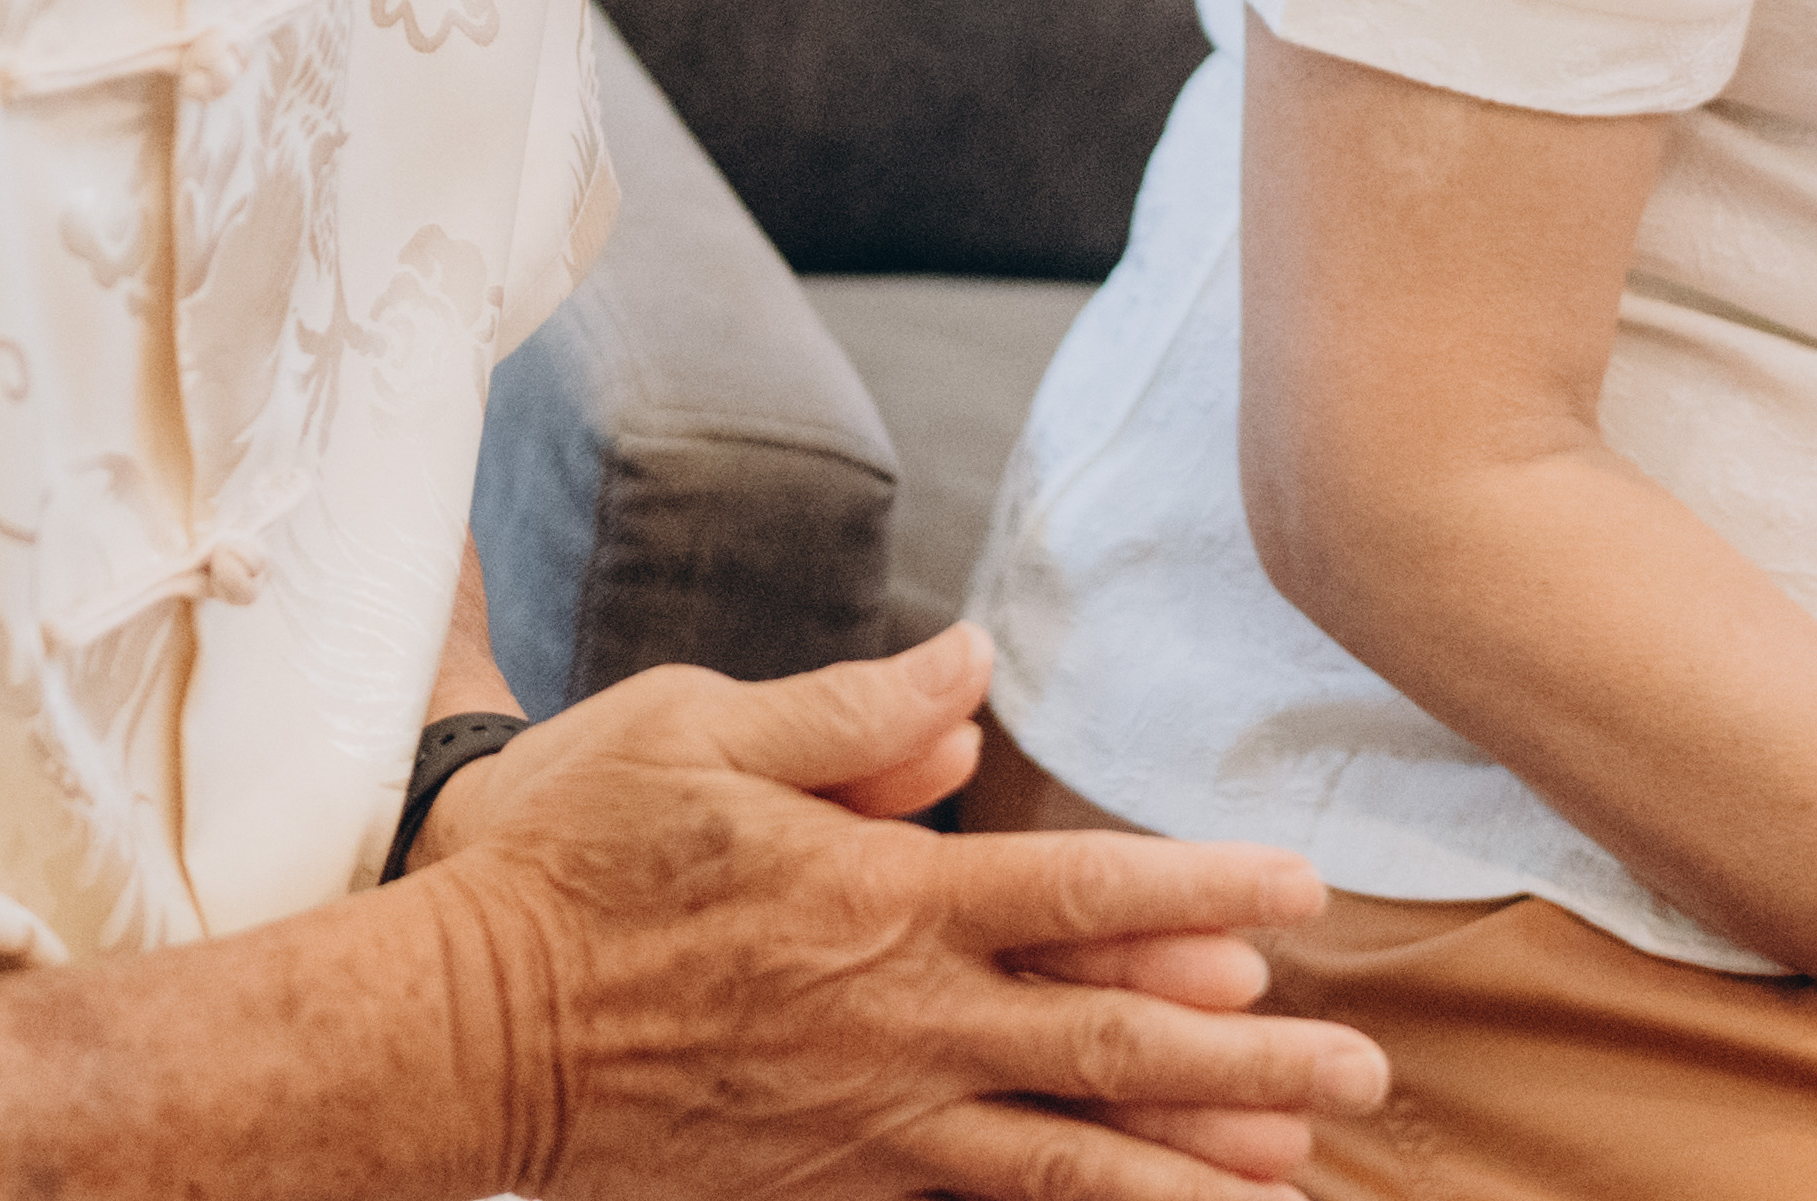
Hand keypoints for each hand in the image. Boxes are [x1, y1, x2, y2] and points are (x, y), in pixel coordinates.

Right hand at [423, 624, 1388, 1200]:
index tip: (1306, 893)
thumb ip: (852, 715)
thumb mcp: (699, 734)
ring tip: (1296, 1179)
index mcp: (883, 898)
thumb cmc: (566, 865)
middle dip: (1251, 1058)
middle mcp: (897, 1022)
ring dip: (1188, 1170)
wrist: (447, 1040)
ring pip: (1062, 1159)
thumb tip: (974, 667)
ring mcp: (863, 1122)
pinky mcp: (818, 1189)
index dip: (1202, 892)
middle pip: (1110, 1044)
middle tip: (1368, 1069)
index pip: (1081, 892)